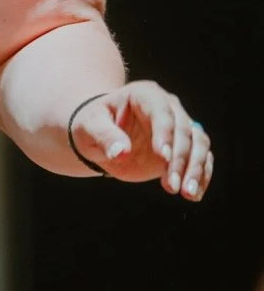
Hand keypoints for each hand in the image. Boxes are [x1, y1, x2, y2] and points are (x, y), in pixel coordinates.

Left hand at [69, 81, 213, 199]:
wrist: (100, 135)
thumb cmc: (93, 125)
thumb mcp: (89, 128)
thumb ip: (104, 137)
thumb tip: (120, 152)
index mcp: (144, 94)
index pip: (161, 112)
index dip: (165, 134)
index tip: (164, 158)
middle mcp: (167, 106)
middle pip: (184, 130)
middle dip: (180, 159)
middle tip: (171, 187)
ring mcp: (178, 126)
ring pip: (198, 143)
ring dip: (196, 169)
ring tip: (186, 193)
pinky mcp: (183, 147)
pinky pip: (202, 158)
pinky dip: (201, 175)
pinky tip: (194, 195)